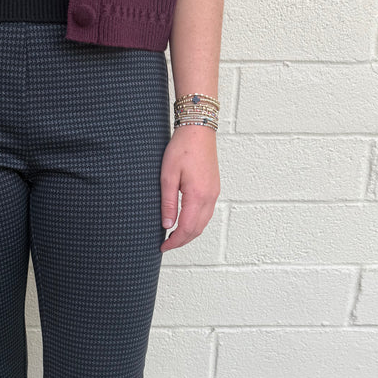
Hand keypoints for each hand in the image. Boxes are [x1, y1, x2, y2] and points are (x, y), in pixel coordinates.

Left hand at [160, 124, 220, 251]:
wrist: (198, 130)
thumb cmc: (182, 149)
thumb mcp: (167, 177)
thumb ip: (168, 203)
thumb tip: (167, 225)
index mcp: (198, 196)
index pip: (186, 228)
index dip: (174, 242)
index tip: (162, 247)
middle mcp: (210, 197)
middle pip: (197, 230)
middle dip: (181, 241)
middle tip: (166, 245)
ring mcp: (214, 193)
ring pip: (203, 223)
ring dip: (189, 233)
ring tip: (173, 237)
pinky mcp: (214, 188)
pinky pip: (206, 213)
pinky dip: (196, 223)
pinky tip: (185, 222)